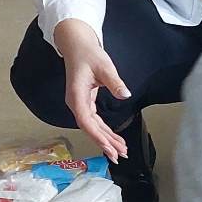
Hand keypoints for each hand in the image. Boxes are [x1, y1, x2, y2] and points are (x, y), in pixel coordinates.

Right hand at [54, 18, 131, 163]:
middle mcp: (76, 103)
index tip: (109, 147)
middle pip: (90, 128)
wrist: (77, 45)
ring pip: (93, 126)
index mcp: (76, 96)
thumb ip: (114, 82)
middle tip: (119, 155)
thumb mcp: (104, 66)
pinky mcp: (85, 102)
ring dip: (106, 139)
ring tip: (121, 150)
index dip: (97, 136)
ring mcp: (80, 103)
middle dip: (105, 143)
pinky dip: (104, 130)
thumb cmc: (87, 54)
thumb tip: (125, 94)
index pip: (86, 121)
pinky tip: (114, 138)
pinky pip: (94, 121)